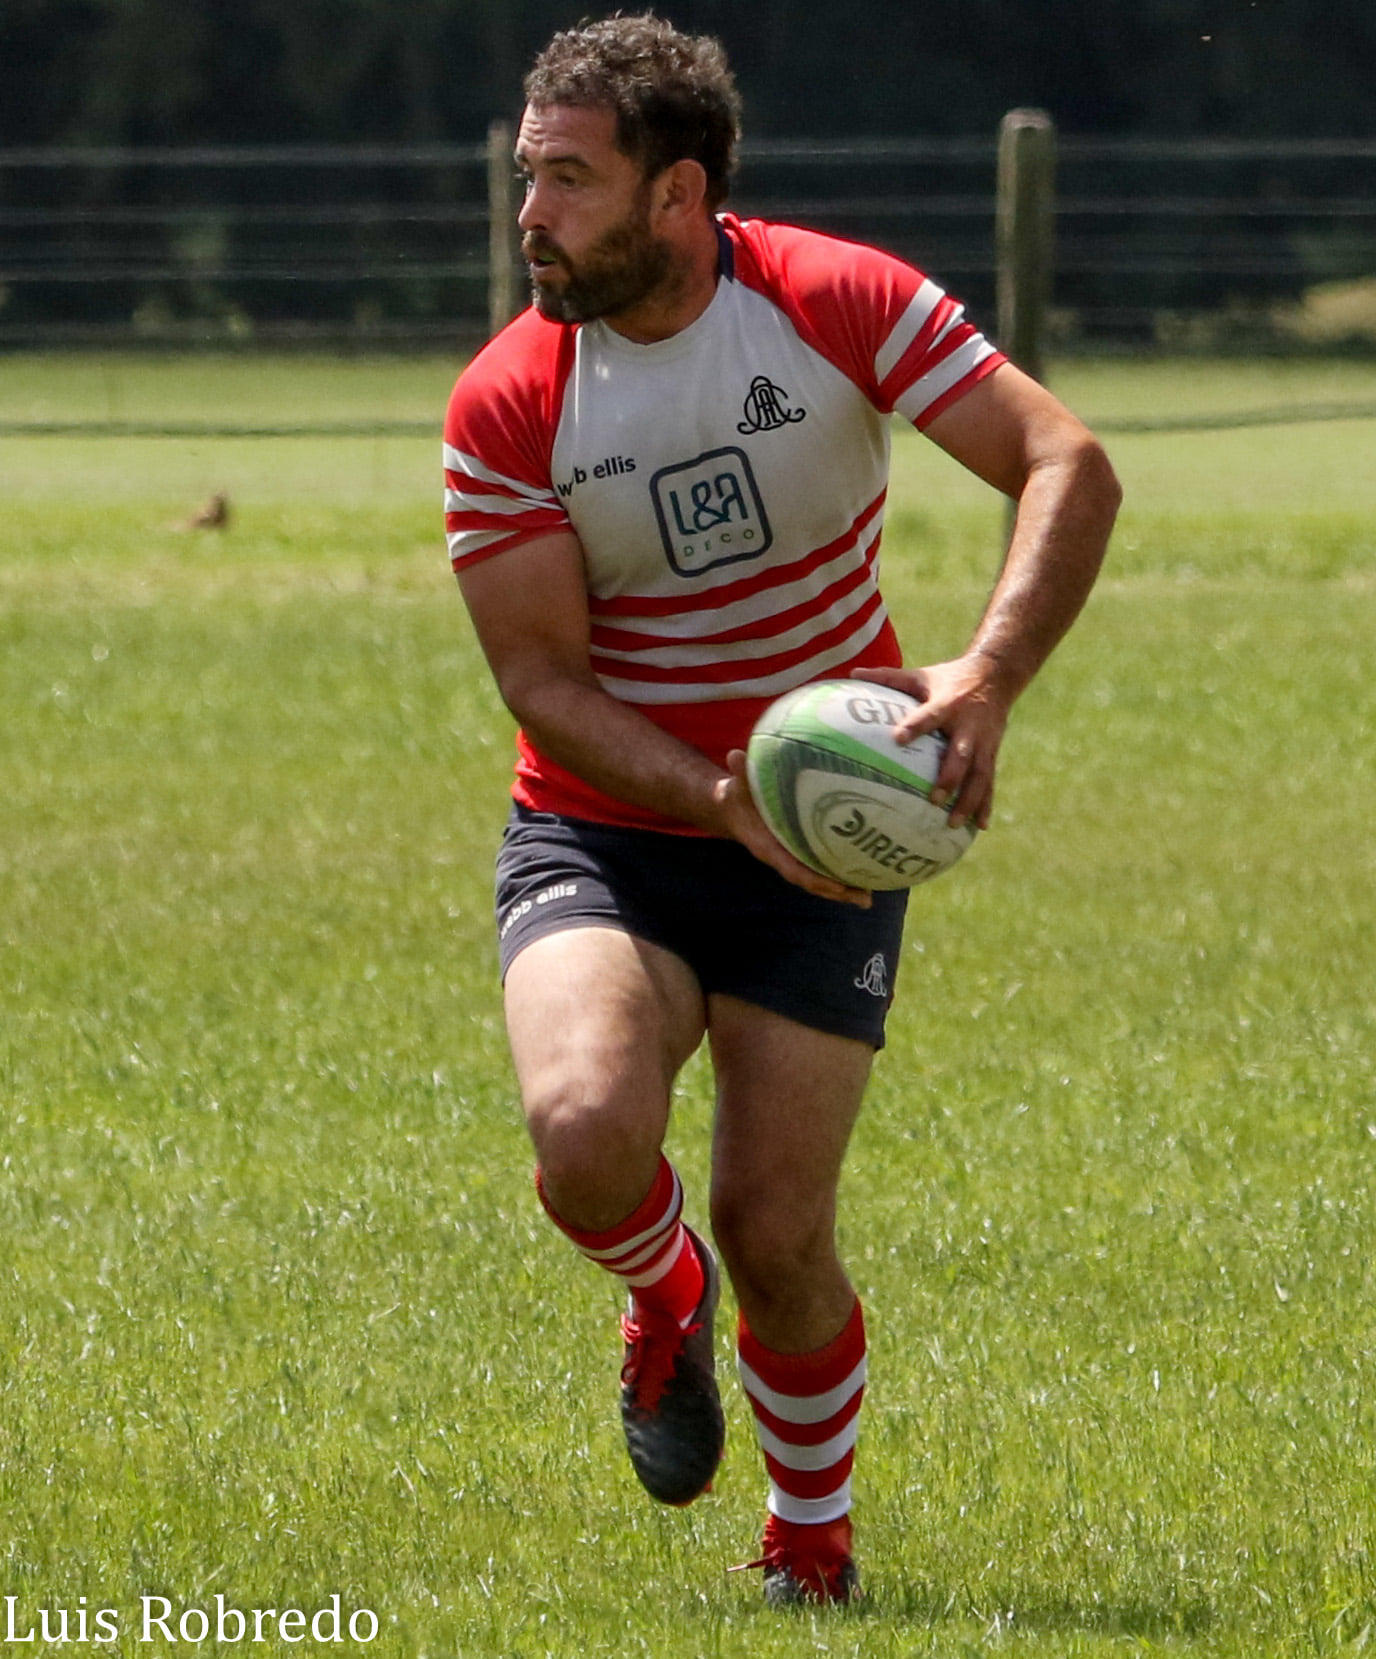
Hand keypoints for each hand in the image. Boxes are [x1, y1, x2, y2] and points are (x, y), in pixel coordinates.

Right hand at [712, 751, 871, 907]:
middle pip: (812, 883)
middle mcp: (782, 858)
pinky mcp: (800, 852)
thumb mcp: (735, 785)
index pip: (793, 870)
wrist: (732, 808)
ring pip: (818, 880)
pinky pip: (820, 868)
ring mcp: (792, 857)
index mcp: (768, 847)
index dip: (815, 879)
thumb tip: (735, 755)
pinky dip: (840, 875)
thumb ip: (739, 774)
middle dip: (837, 892)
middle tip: (865, 899)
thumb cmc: (737, 796)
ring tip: (868, 898)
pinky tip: (862, 877)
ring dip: (843, 890)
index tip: (837, 887)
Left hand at [851, 658, 1011, 830]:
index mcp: (948, 704)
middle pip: (960, 756)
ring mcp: (983, 743)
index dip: (915, 726)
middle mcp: (969, 726)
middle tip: (933, 800)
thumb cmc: (949, 678)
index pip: (930, 715)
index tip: (898, 738)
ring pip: (979, 775)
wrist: (997, 676)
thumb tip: (853, 673)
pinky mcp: (992, 753)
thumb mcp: (921, 675)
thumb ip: (888, 677)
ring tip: (954, 824)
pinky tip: (981, 827)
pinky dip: (986, 804)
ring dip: (969, 800)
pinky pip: (990, 782)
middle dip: (949, 778)